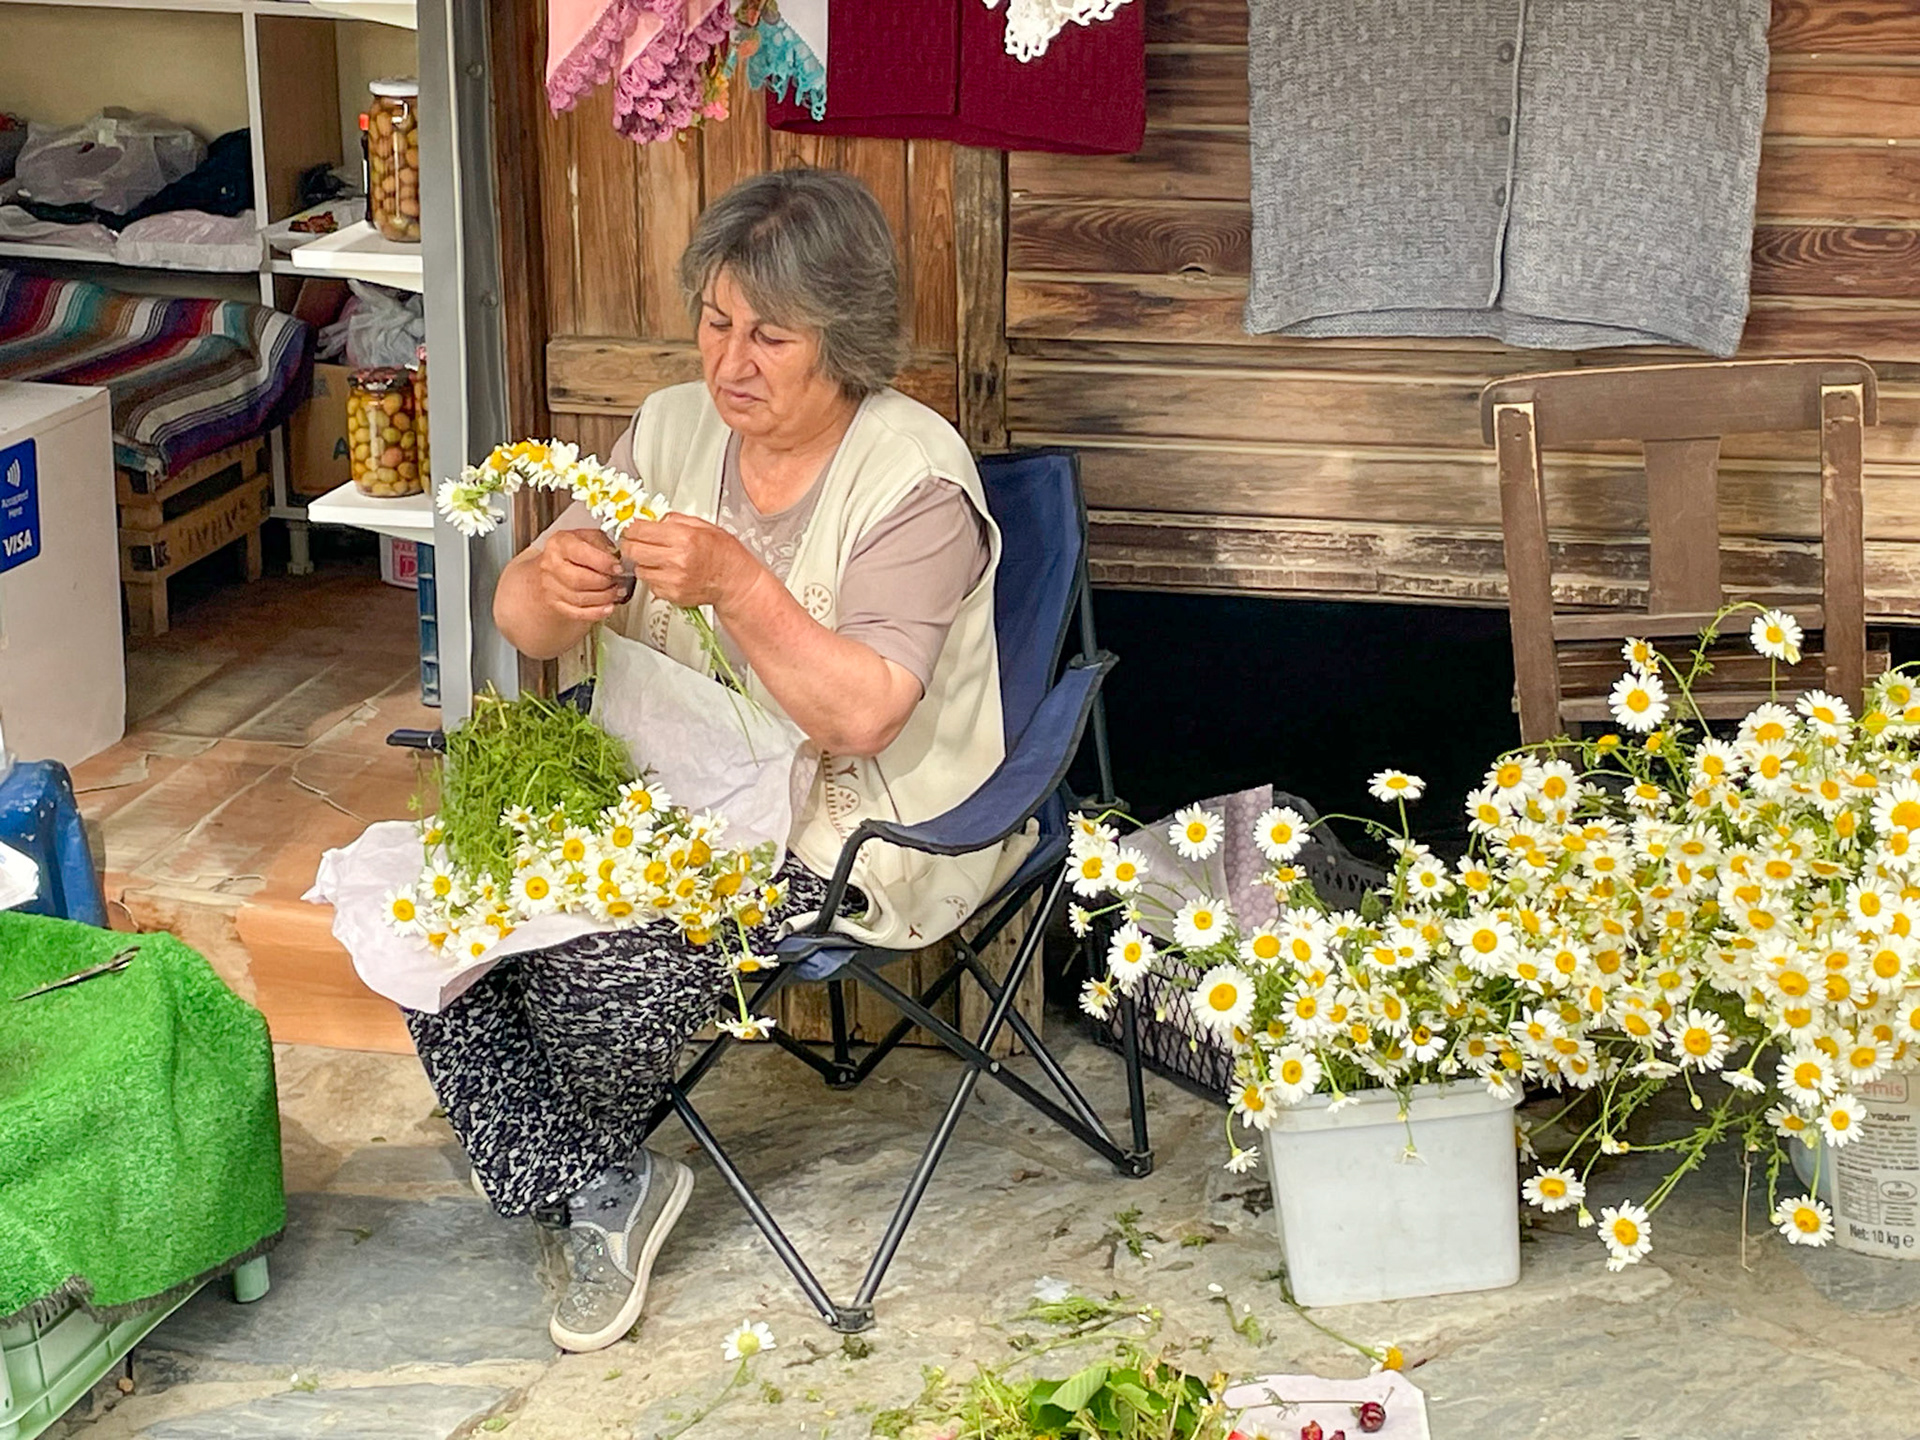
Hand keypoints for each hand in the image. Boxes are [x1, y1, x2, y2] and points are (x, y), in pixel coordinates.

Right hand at [535, 527, 623, 622]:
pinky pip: (576, 613)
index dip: (603, 563)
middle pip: (579, 580)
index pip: (581, 553)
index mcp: (560, 544)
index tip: (618, 567)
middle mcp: (551, 565)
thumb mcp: (591, 538)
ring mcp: (550, 586)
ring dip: (603, 598)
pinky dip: (596, 612)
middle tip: (619, 581)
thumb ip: (603, 545)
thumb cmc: (577, 551)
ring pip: (579, 598)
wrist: (557, 566)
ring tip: (616, 592)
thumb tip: (618, 557)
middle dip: (604, 583)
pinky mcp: (555, 603)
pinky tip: (608, 607)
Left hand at [621, 514, 756, 609]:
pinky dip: (655, 578)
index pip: (640, 530)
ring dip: (643, 563)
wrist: (736, 582)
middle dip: (631, 545)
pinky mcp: (672, 595)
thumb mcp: (703, 526)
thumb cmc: (724, 554)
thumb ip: (675, 520)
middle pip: (632, 551)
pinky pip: (651, 585)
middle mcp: (677, 560)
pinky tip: (668, 573)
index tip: (632, 528)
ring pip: (639, 570)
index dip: (632, 528)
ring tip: (658, 559)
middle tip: (636, 542)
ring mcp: (673, 580)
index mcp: (684, 538)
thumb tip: (652, 519)